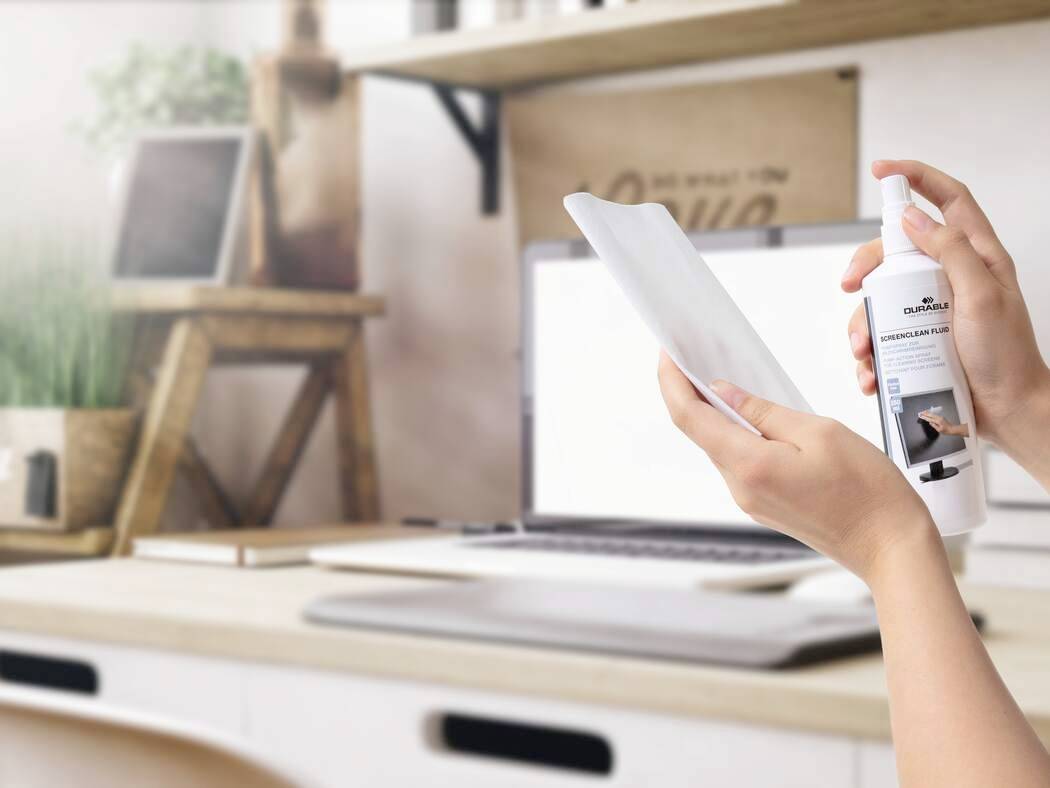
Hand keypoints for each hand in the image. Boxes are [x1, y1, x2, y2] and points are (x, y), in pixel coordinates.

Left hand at [657, 353, 936, 583]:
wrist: (890, 547)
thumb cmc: (867, 491)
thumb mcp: (820, 432)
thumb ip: (766, 412)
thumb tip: (725, 394)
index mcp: (749, 464)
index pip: (690, 417)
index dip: (672, 382)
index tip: (667, 354)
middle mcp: (740, 486)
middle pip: (699, 432)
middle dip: (688, 393)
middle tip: (690, 357)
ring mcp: (750, 500)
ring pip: (719, 446)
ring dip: (713, 413)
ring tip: (720, 378)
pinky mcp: (764, 505)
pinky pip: (739, 461)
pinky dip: (735, 434)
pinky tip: (749, 415)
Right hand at [843, 160, 1049, 467]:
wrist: (1008, 411)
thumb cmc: (1007, 357)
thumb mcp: (983, 296)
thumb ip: (951, 252)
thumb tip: (914, 218)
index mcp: (977, 256)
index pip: (947, 200)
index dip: (916, 178)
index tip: (882, 171)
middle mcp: (952, 277)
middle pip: (897, 250)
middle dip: (866, 265)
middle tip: (851, 285)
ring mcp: (933, 308)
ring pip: (882, 297)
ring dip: (863, 323)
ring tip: (865, 352)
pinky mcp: (918, 339)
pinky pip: (882, 336)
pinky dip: (869, 354)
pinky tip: (871, 372)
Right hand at [918, 411, 969, 437]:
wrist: (953, 429)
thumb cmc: (946, 431)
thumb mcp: (939, 430)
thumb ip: (934, 426)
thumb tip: (930, 423)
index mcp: (938, 421)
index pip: (930, 419)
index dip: (925, 417)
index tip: (921, 416)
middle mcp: (939, 418)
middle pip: (931, 415)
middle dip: (925, 413)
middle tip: (920, 413)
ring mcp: (940, 417)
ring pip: (933, 414)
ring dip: (928, 413)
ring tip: (923, 412)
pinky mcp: (941, 417)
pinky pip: (934, 414)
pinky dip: (931, 413)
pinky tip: (929, 413)